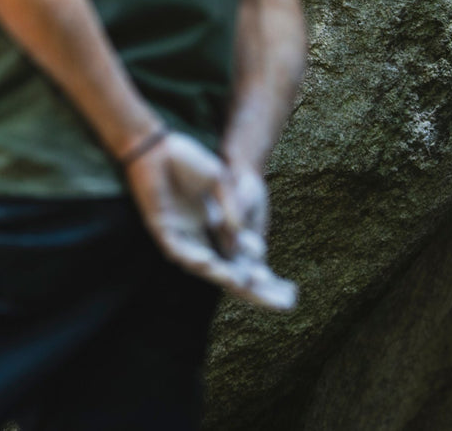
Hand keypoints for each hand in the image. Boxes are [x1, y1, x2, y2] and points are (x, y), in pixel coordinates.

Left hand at [124, 131, 296, 309]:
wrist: (162, 147)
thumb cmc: (194, 166)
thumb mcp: (226, 190)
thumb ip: (235, 217)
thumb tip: (250, 249)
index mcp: (217, 234)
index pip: (243, 266)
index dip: (264, 282)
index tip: (291, 295)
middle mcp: (200, 240)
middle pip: (229, 274)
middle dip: (253, 290)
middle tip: (281, 304)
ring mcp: (179, 235)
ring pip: (203, 266)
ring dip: (222, 275)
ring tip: (242, 284)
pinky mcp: (160, 226)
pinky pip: (176, 247)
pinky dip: (192, 255)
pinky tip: (207, 261)